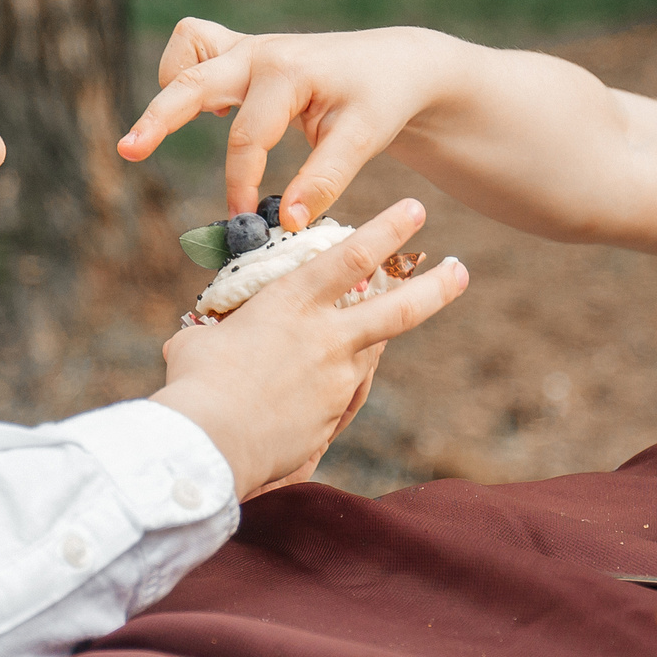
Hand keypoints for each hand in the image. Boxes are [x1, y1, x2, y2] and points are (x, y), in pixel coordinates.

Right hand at [117, 19, 452, 230]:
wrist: (394, 64)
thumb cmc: (380, 101)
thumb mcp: (363, 140)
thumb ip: (323, 181)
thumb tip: (286, 223)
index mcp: (286, 71)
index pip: (247, 138)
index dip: (241, 185)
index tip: (245, 222)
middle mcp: (259, 52)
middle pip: (191, 81)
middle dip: (158, 118)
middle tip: (128, 152)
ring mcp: (247, 47)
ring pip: (187, 52)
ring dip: (171, 91)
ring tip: (152, 138)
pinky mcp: (243, 51)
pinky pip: (196, 47)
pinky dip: (187, 76)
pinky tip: (210, 113)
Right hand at [152, 199, 467, 496]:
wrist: (209, 446)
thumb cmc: (195, 385)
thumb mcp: (200, 342)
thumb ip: (218, 332)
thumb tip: (206, 338)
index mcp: (293, 304)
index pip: (352, 256)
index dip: (388, 230)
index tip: (416, 210)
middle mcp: (327, 339)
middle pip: (398, 308)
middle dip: (436, 287)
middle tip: (461, 271)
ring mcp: (335, 382)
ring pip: (369, 355)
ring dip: (368, 344)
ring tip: (349, 342)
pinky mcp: (330, 421)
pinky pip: (339, 399)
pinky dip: (329, 393)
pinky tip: (303, 401)